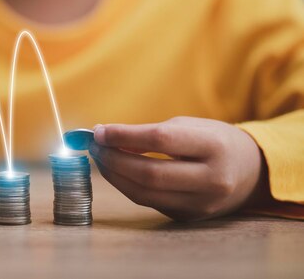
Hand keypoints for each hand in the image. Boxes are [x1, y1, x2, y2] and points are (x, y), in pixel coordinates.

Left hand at [89, 116, 269, 220]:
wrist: (250, 171)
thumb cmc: (213, 141)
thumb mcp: (188, 126)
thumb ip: (150, 133)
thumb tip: (107, 140)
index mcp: (214, 146)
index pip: (161, 140)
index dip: (124, 135)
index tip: (99, 130)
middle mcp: (212, 179)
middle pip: (150, 173)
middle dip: (113, 159)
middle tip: (94, 146)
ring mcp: (201, 203)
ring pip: (145, 194)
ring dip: (114, 175)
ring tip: (100, 157)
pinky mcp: (189, 217)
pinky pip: (149, 202)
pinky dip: (126, 186)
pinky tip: (115, 171)